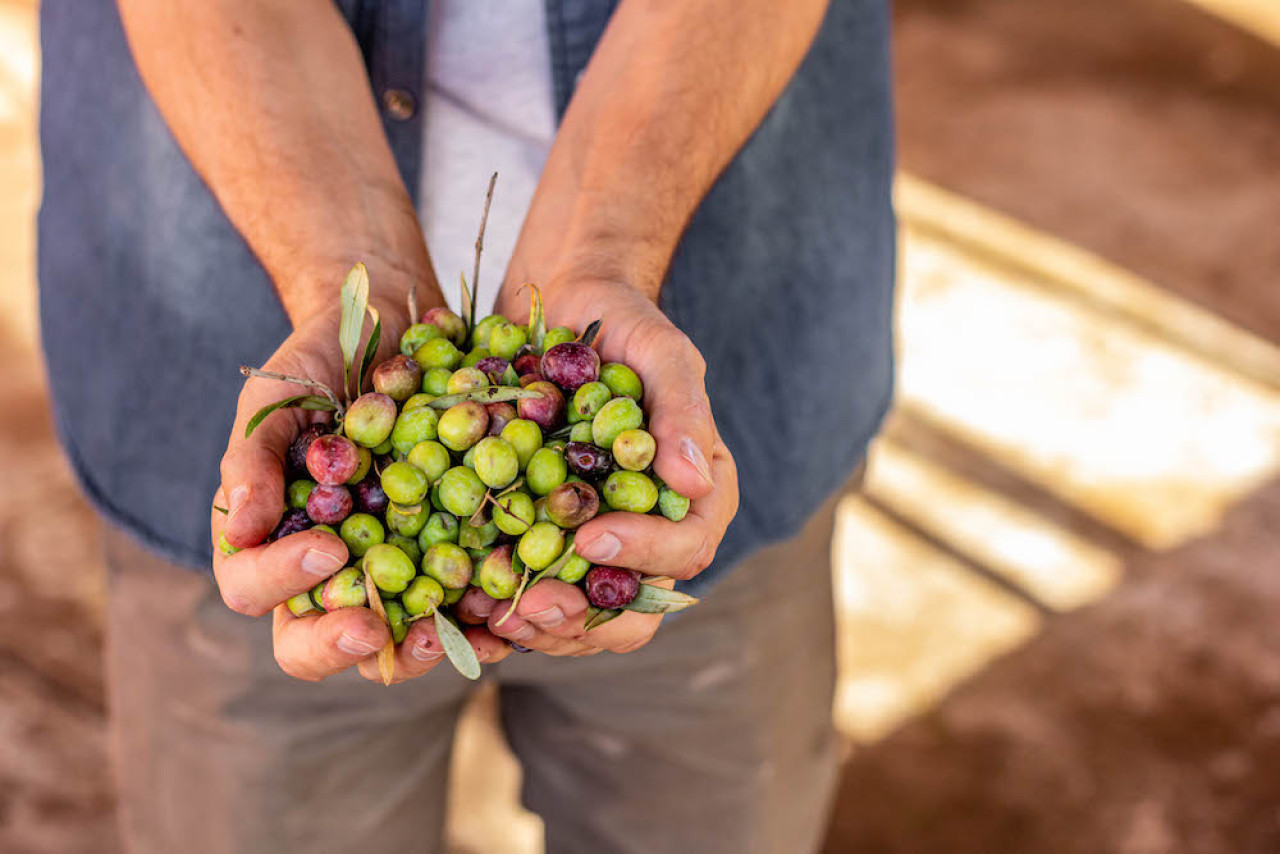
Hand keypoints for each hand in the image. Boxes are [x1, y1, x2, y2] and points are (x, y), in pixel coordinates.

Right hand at [211, 300, 511, 681]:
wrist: (389, 326)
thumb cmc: (316, 363)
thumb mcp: (275, 400)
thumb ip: (252, 462)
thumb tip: (241, 531)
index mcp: (269, 539)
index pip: (253, 590)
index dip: (284, 584)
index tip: (328, 551)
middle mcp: (325, 569)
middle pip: (316, 642)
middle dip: (346, 645)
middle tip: (379, 628)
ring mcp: (387, 566)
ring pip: (391, 638)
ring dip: (420, 648)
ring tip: (450, 636)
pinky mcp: (444, 552)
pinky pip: (458, 603)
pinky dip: (479, 620)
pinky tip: (503, 626)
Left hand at [487, 279, 738, 655]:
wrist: (565, 308)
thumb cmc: (627, 325)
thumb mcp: (663, 354)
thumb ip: (683, 412)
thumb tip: (696, 484)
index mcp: (696, 498)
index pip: (685, 548)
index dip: (643, 554)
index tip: (592, 537)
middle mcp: (651, 533)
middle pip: (633, 607)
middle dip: (583, 617)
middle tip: (533, 607)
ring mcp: (596, 544)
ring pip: (579, 615)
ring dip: (536, 625)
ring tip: (490, 614)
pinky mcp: (545, 541)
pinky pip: (529, 592)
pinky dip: (499, 607)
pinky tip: (464, 607)